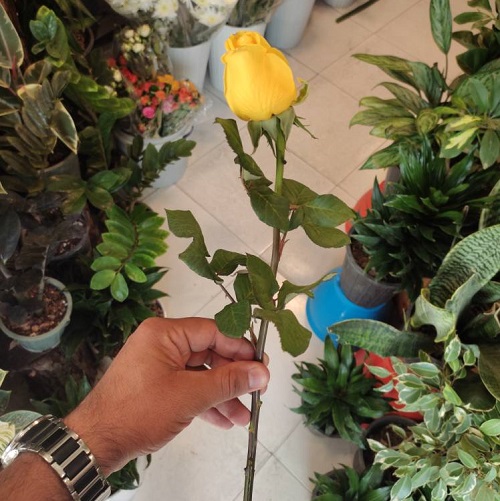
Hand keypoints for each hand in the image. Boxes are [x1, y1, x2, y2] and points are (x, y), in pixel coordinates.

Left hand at [64, 317, 269, 474]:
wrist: (96, 444)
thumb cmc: (135, 413)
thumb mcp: (189, 396)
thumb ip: (228, 382)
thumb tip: (261, 372)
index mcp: (165, 333)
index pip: (213, 331)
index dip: (240, 348)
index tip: (261, 365)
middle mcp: (162, 343)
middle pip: (209, 352)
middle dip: (233, 377)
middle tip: (256, 391)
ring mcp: (158, 364)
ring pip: (201, 373)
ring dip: (223, 394)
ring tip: (244, 415)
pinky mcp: (157, 384)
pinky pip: (188, 386)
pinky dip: (205, 402)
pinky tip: (224, 420)